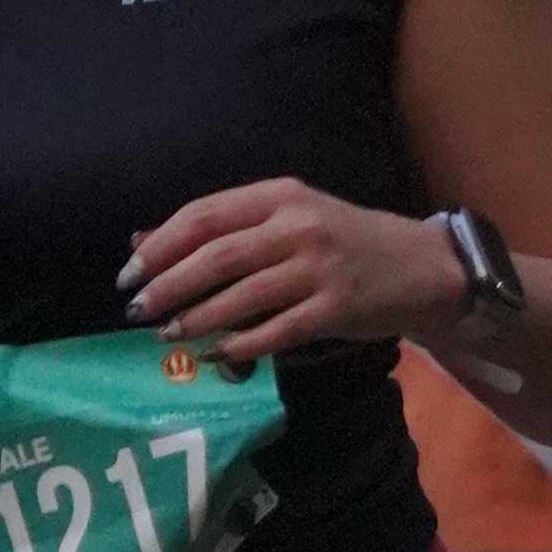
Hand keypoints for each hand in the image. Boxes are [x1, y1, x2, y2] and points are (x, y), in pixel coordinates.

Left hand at [118, 181, 447, 368]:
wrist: (422, 266)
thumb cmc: (343, 242)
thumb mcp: (286, 219)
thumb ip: (221, 229)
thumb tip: (142, 243)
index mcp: (279, 196)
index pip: (204, 215)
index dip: (160, 245)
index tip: (129, 273)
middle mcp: (297, 226)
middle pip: (216, 256)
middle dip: (169, 285)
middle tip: (139, 310)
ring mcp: (318, 268)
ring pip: (241, 296)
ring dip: (197, 318)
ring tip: (168, 333)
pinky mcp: (335, 308)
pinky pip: (276, 331)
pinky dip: (240, 345)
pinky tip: (214, 355)